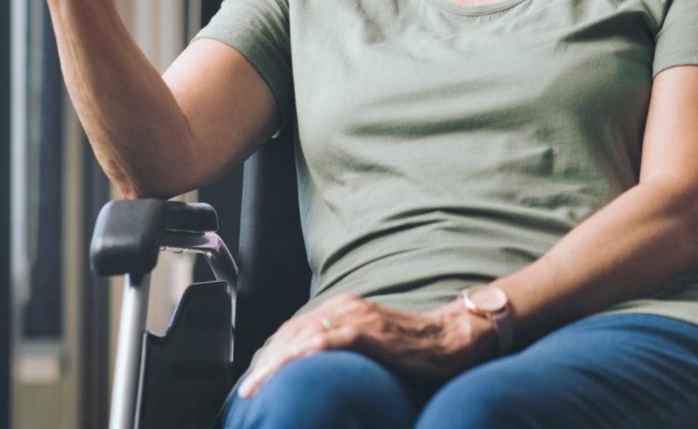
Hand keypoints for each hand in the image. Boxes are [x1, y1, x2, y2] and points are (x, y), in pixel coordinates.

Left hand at [237, 293, 495, 398]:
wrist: (452, 339)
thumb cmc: (414, 349)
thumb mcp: (371, 347)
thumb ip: (345, 350)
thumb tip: (319, 375)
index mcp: (342, 308)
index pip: (294, 330)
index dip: (270, 355)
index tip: (253, 380)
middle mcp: (344, 306)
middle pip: (291, 332)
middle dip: (264, 362)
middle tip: (245, 391)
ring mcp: (356, 316)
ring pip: (302, 336)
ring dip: (273, 363)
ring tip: (254, 388)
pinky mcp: (368, 331)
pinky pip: (326, 341)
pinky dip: (301, 355)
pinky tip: (284, 370)